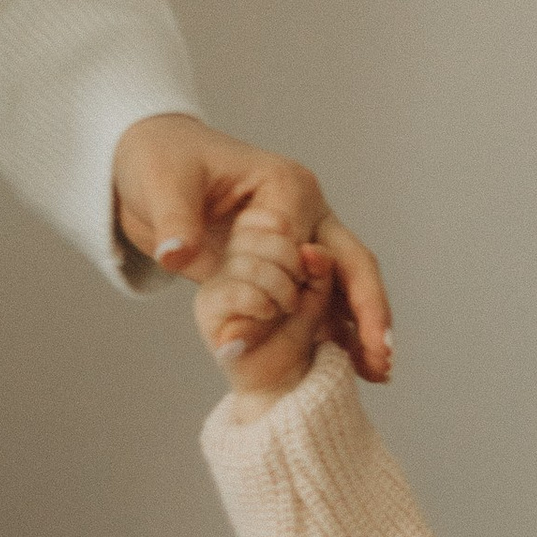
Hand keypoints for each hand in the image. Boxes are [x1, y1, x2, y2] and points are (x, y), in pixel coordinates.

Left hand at [114, 112, 392, 384]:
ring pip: (346, 288)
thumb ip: (173, 222)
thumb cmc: (162, 162)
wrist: (156, 163)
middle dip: (368, 311)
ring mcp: (304, 240)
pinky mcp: (290, 267)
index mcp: (284, 185)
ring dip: (363, 330)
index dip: (288, 284)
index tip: (270, 320)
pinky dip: (340, 334)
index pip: (301, 243)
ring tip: (377, 374)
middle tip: (381, 358)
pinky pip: (324, 303)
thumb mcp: (161, 185)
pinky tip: (356, 368)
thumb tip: (176, 254)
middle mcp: (306, 211)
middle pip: (351, 263)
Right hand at [195, 213, 326, 401]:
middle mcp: (227, 261)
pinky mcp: (208, 309)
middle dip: (288, 260)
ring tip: (286, 306)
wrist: (282, 380)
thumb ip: (319, 268)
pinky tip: (268, 314)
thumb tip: (313, 251)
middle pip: (252, 235)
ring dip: (278, 286)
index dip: (282, 231)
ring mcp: (215, 283)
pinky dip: (260, 302)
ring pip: (245, 262)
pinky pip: (233, 290)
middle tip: (298, 289)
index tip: (302, 262)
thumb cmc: (295, 332)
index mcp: (250, 249)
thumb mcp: (316, 293)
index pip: (255, 218)